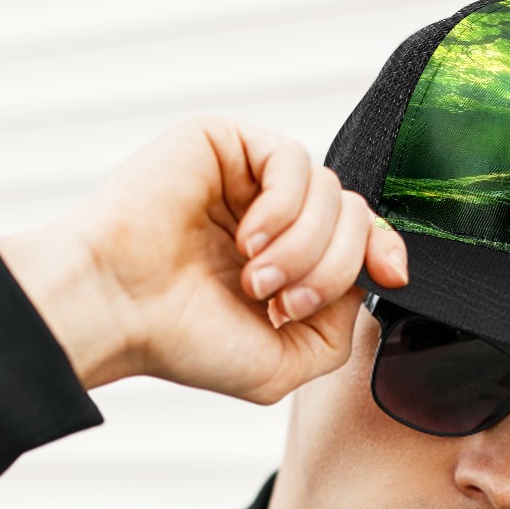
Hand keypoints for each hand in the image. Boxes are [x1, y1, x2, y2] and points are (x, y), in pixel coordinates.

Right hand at [0, 115, 409, 400]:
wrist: (119, 312)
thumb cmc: (186, 341)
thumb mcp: (285, 365)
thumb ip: (339, 331)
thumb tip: (362, 285)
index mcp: (290, 262)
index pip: (363, 238)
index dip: (386, 251)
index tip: (391, 276)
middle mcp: (275, 217)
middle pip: (355, 217)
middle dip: (333, 269)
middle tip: (281, 302)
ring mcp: (249, 179)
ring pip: (332, 193)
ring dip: (304, 249)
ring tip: (255, 279)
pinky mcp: (225, 144)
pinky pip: (294, 162)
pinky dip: (283, 210)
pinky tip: (246, 240)